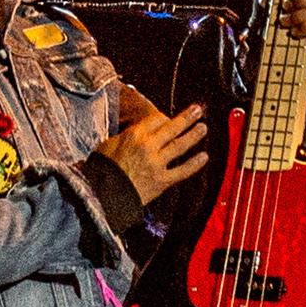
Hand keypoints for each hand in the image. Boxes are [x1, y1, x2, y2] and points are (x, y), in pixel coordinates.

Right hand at [96, 83, 212, 206]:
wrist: (102, 196)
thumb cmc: (102, 171)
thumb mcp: (107, 145)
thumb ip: (125, 137)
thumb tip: (134, 133)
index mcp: (134, 136)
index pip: (157, 119)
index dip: (164, 117)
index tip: (167, 120)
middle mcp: (148, 146)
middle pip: (172, 127)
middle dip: (187, 117)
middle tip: (198, 110)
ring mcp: (156, 164)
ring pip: (180, 146)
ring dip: (193, 135)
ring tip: (203, 127)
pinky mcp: (162, 181)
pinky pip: (182, 171)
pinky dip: (195, 164)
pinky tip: (204, 157)